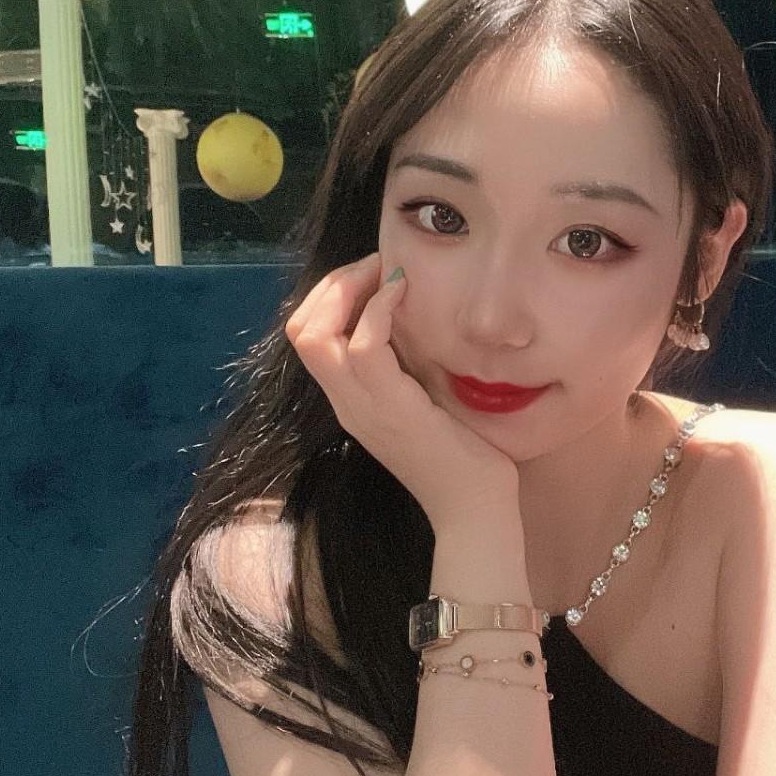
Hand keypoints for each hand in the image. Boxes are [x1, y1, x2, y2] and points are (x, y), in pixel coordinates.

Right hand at [285, 252, 520, 529]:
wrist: (476, 509)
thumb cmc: (463, 455)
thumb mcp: (426, 397)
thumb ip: (409, 363)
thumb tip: (412, 315)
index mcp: (352, 400)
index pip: (308, 335)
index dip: (332, 294)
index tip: (374, 275)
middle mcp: (347, 403)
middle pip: (300, 328)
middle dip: (333, 283)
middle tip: (375, 266)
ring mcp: (363, 408)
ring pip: (315, 333)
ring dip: (349, 287)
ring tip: (386, 273)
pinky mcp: (392, 409)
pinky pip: (363, 347)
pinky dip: (378, 310)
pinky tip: (404, 294)